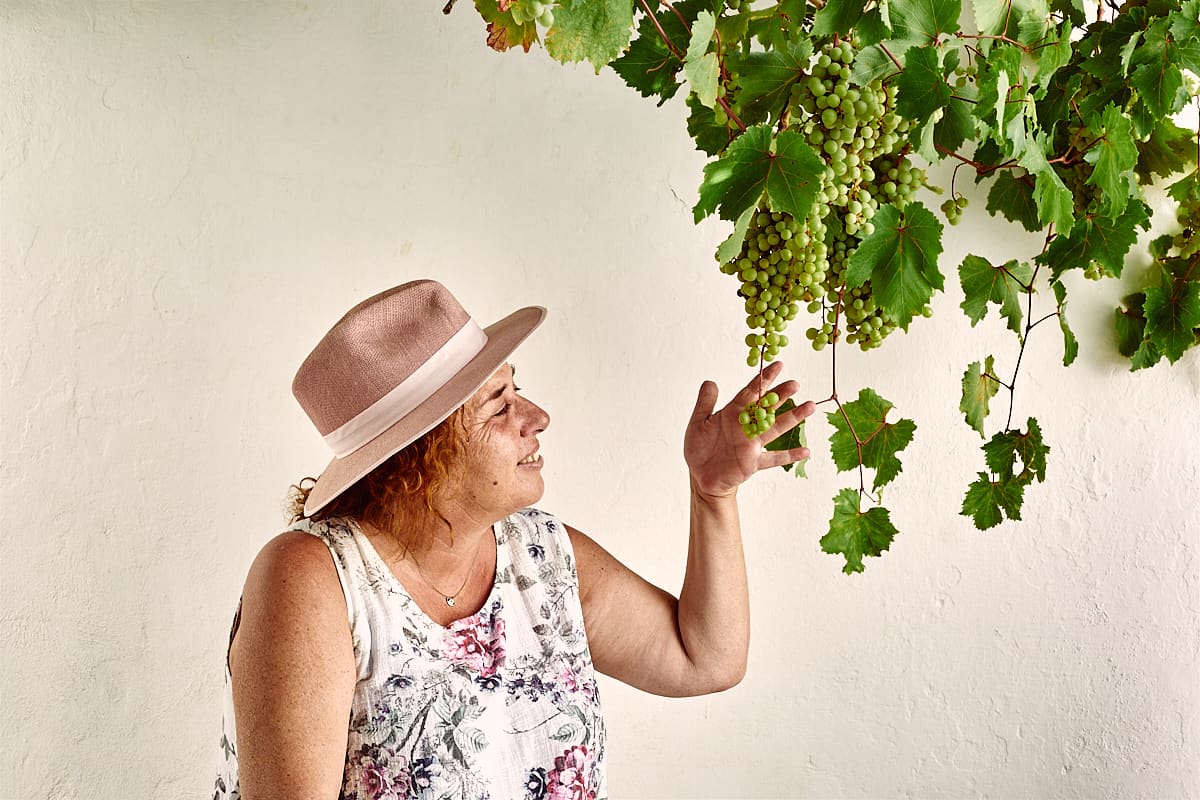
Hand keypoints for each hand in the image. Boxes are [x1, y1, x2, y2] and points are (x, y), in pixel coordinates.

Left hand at [684, 361, 815, 497]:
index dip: (763, 379)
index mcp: (732, 413)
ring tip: (810, 406)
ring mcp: (752, 444)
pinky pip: (774, 459)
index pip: (750, 392)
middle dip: (780, 395)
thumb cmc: (700, 448)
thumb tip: (710, 382)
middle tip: (795, 384)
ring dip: (792, 418)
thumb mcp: (698, 423)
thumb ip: (705, 403)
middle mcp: (746, 426)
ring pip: (775, 428)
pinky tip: (806, 451)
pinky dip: (789, 455)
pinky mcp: (753, 462)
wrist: (701, 475)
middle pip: (766, 408)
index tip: (778, 365)